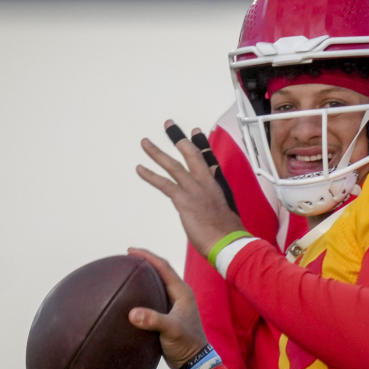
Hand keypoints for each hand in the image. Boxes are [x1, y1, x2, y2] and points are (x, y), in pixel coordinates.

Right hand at [126, 247, 208, 368]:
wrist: (194, 361)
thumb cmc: (186, 345)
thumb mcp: (171, 331)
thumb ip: (153, 321)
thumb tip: (132, 313)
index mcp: (182, 292)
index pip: (163, 267)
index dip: (147, 256)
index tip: (130, 250)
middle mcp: (179, 295)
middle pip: (160, 272)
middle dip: (145, 262)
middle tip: (126, 257)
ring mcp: (174, 305)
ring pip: (157, 284)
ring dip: (144, 277)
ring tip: (127, 272)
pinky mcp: (168, 315)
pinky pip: (154, 297)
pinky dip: (143, 292)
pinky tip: (131, 297)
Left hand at [137, 121, 244, 256]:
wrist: (228, 242)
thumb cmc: (227, 234)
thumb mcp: (225, 214)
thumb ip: (216, 207)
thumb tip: (211, 211)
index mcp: (216, 186)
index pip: (208, 159)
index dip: (201, 143)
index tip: (195, 131)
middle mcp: (206, 183)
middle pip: (191, 154)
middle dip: (178, 138)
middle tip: (169, 125)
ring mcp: (195, 190)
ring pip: (173, 166)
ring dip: (157, 153)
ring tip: (145, 143)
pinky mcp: (184, 200)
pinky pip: (164, 184)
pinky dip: (151, 175)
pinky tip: (140, 169)